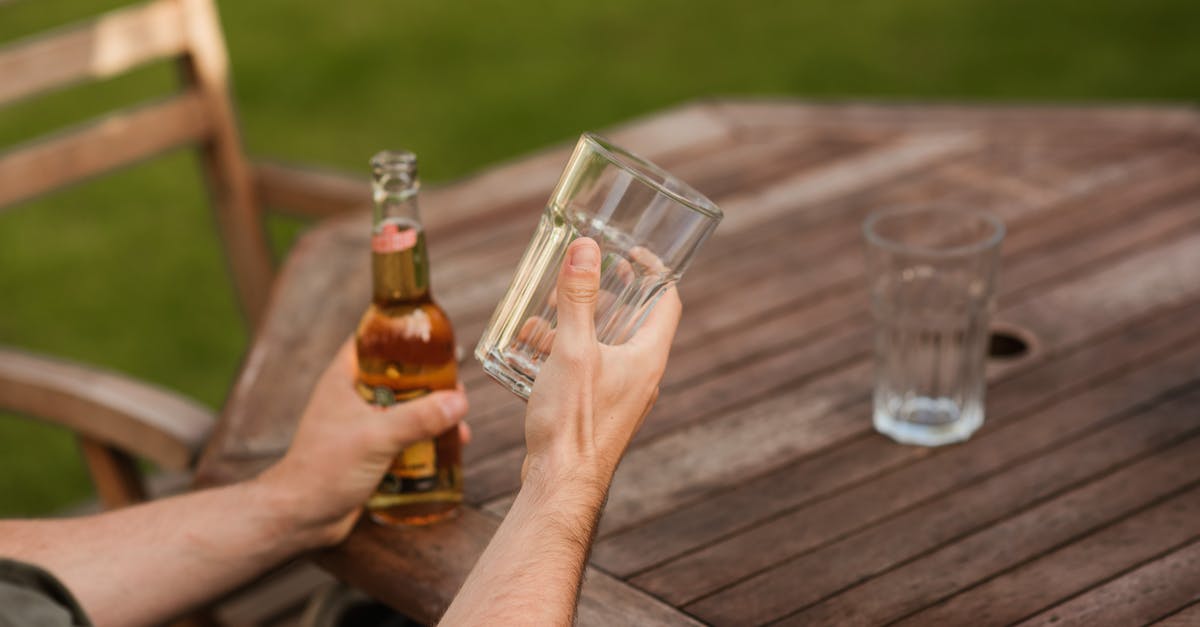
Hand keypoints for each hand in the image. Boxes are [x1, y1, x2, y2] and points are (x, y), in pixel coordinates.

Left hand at [257, 339, 468, 545]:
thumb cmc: (325, 470)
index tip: (430, 339)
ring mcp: (359, 426)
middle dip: (428, 384)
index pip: (370, 342)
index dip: (399, 336)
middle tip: (455, 389)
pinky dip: (423, 442)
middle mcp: (351, 399)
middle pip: (396, 378)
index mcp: (343, 380)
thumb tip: (458, 401)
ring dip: (430, 417)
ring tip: (458, 427)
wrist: (300, 517)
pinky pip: (401, 439)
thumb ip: (419, 418)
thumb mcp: (377, 437)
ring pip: (402, 410)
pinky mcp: (367, 453)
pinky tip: (446, 451)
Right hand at [522, 237, 681, 493]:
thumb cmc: (574, 420)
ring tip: (550, 307)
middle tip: (582, 275)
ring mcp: (622, 396)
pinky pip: (589, 369)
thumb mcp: (573, 349)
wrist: (561, 483)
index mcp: (648, 356)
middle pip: (635, 320)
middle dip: (608, 293)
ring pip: (608, 345)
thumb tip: (587, 249)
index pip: (667, 300)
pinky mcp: (599, 411)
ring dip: (582, 322)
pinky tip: (534, 348)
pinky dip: (568, 351)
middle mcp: (642, 376)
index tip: (630, 251)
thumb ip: (579, 298)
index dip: (654, 270)